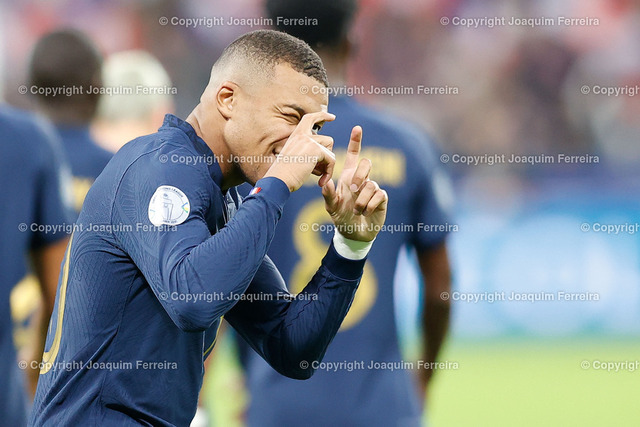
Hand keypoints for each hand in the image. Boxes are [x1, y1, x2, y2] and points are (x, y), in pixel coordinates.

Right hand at [263, 111, 335, 191]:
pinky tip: (320, 181)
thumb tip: (324, 154)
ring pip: (330, 150)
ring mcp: (310, 141)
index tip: (332, 117)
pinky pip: (331, 160)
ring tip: (316, 175)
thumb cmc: (284, 175)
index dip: (322, 116)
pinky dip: (329, 172)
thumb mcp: (294, 158)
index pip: (310, 118)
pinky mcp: (316, 150)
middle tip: (318, 171)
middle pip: (327, 140)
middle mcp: (302, 135)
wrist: (278, 181)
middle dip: (327, 156)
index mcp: (296, 135)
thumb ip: (307, 152)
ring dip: (327, 164)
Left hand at [322, 126, 387, 241]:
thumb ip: (328, 194)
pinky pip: (378, 195)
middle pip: (366, 163)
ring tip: (357, 211)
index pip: (353, 155)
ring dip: (362, 199)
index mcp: (348, 177)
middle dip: (359, 175)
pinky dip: (369, 205)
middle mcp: (362, 180)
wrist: (353, 234)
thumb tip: (326, 182)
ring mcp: (372, 188)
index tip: (357, 128)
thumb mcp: (331, 207)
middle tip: (353, 190)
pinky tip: (365, 213)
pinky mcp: (381, 198)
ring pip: (371, 184)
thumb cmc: (341, 217)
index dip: (355, 141)